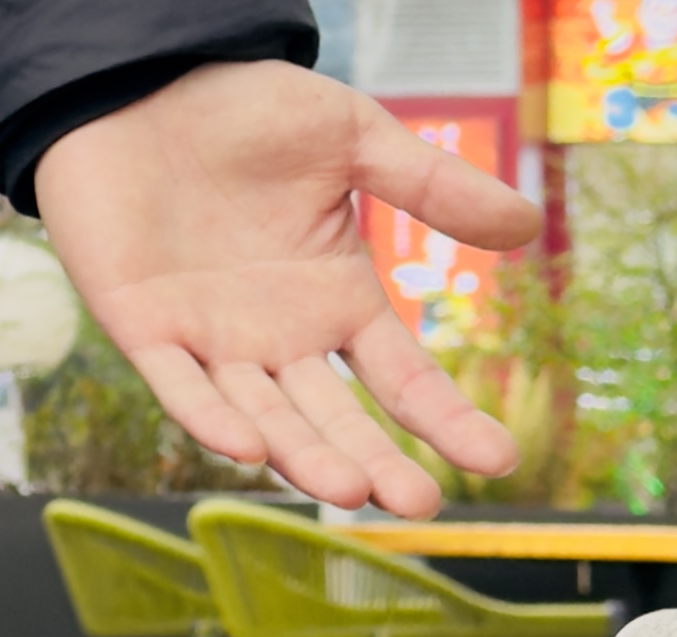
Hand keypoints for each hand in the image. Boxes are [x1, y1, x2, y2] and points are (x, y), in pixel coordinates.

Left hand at [35, 60, 536, 515]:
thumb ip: (433, 187)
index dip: (444, 420)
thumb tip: (529, 226)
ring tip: (350, 491)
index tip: (495, 461)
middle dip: (375, 464)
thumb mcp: (356, 141)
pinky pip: (181, 389)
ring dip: (305, 457)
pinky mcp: (147, 332)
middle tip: (419, 506)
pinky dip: (212, 420)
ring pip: (266, 419)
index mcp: (336, 301)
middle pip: (336, 419)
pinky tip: (248, 448)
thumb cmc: (250, 112)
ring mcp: (213, 343)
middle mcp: (279, 340)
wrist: (150, 89)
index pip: (401, 378)